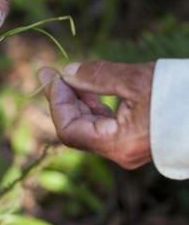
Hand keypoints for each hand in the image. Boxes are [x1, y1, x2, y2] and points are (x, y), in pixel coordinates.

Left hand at [38, 60, 154, 169]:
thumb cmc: (178, 95)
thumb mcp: (134, 80)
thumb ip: (97, 76)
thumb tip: (67, 72)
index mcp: (117, 145)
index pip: (69, 129)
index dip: (57, 102)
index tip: (53, 76)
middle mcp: (121, 152)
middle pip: (77, 128)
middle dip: (62, 98)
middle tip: (50, 72)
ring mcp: (129, 147)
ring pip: (90, 126)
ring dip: (77, 100)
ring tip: (68, 75)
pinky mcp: (137, 138)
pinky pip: (105, 125)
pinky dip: (94, 105)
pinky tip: (90, 87)